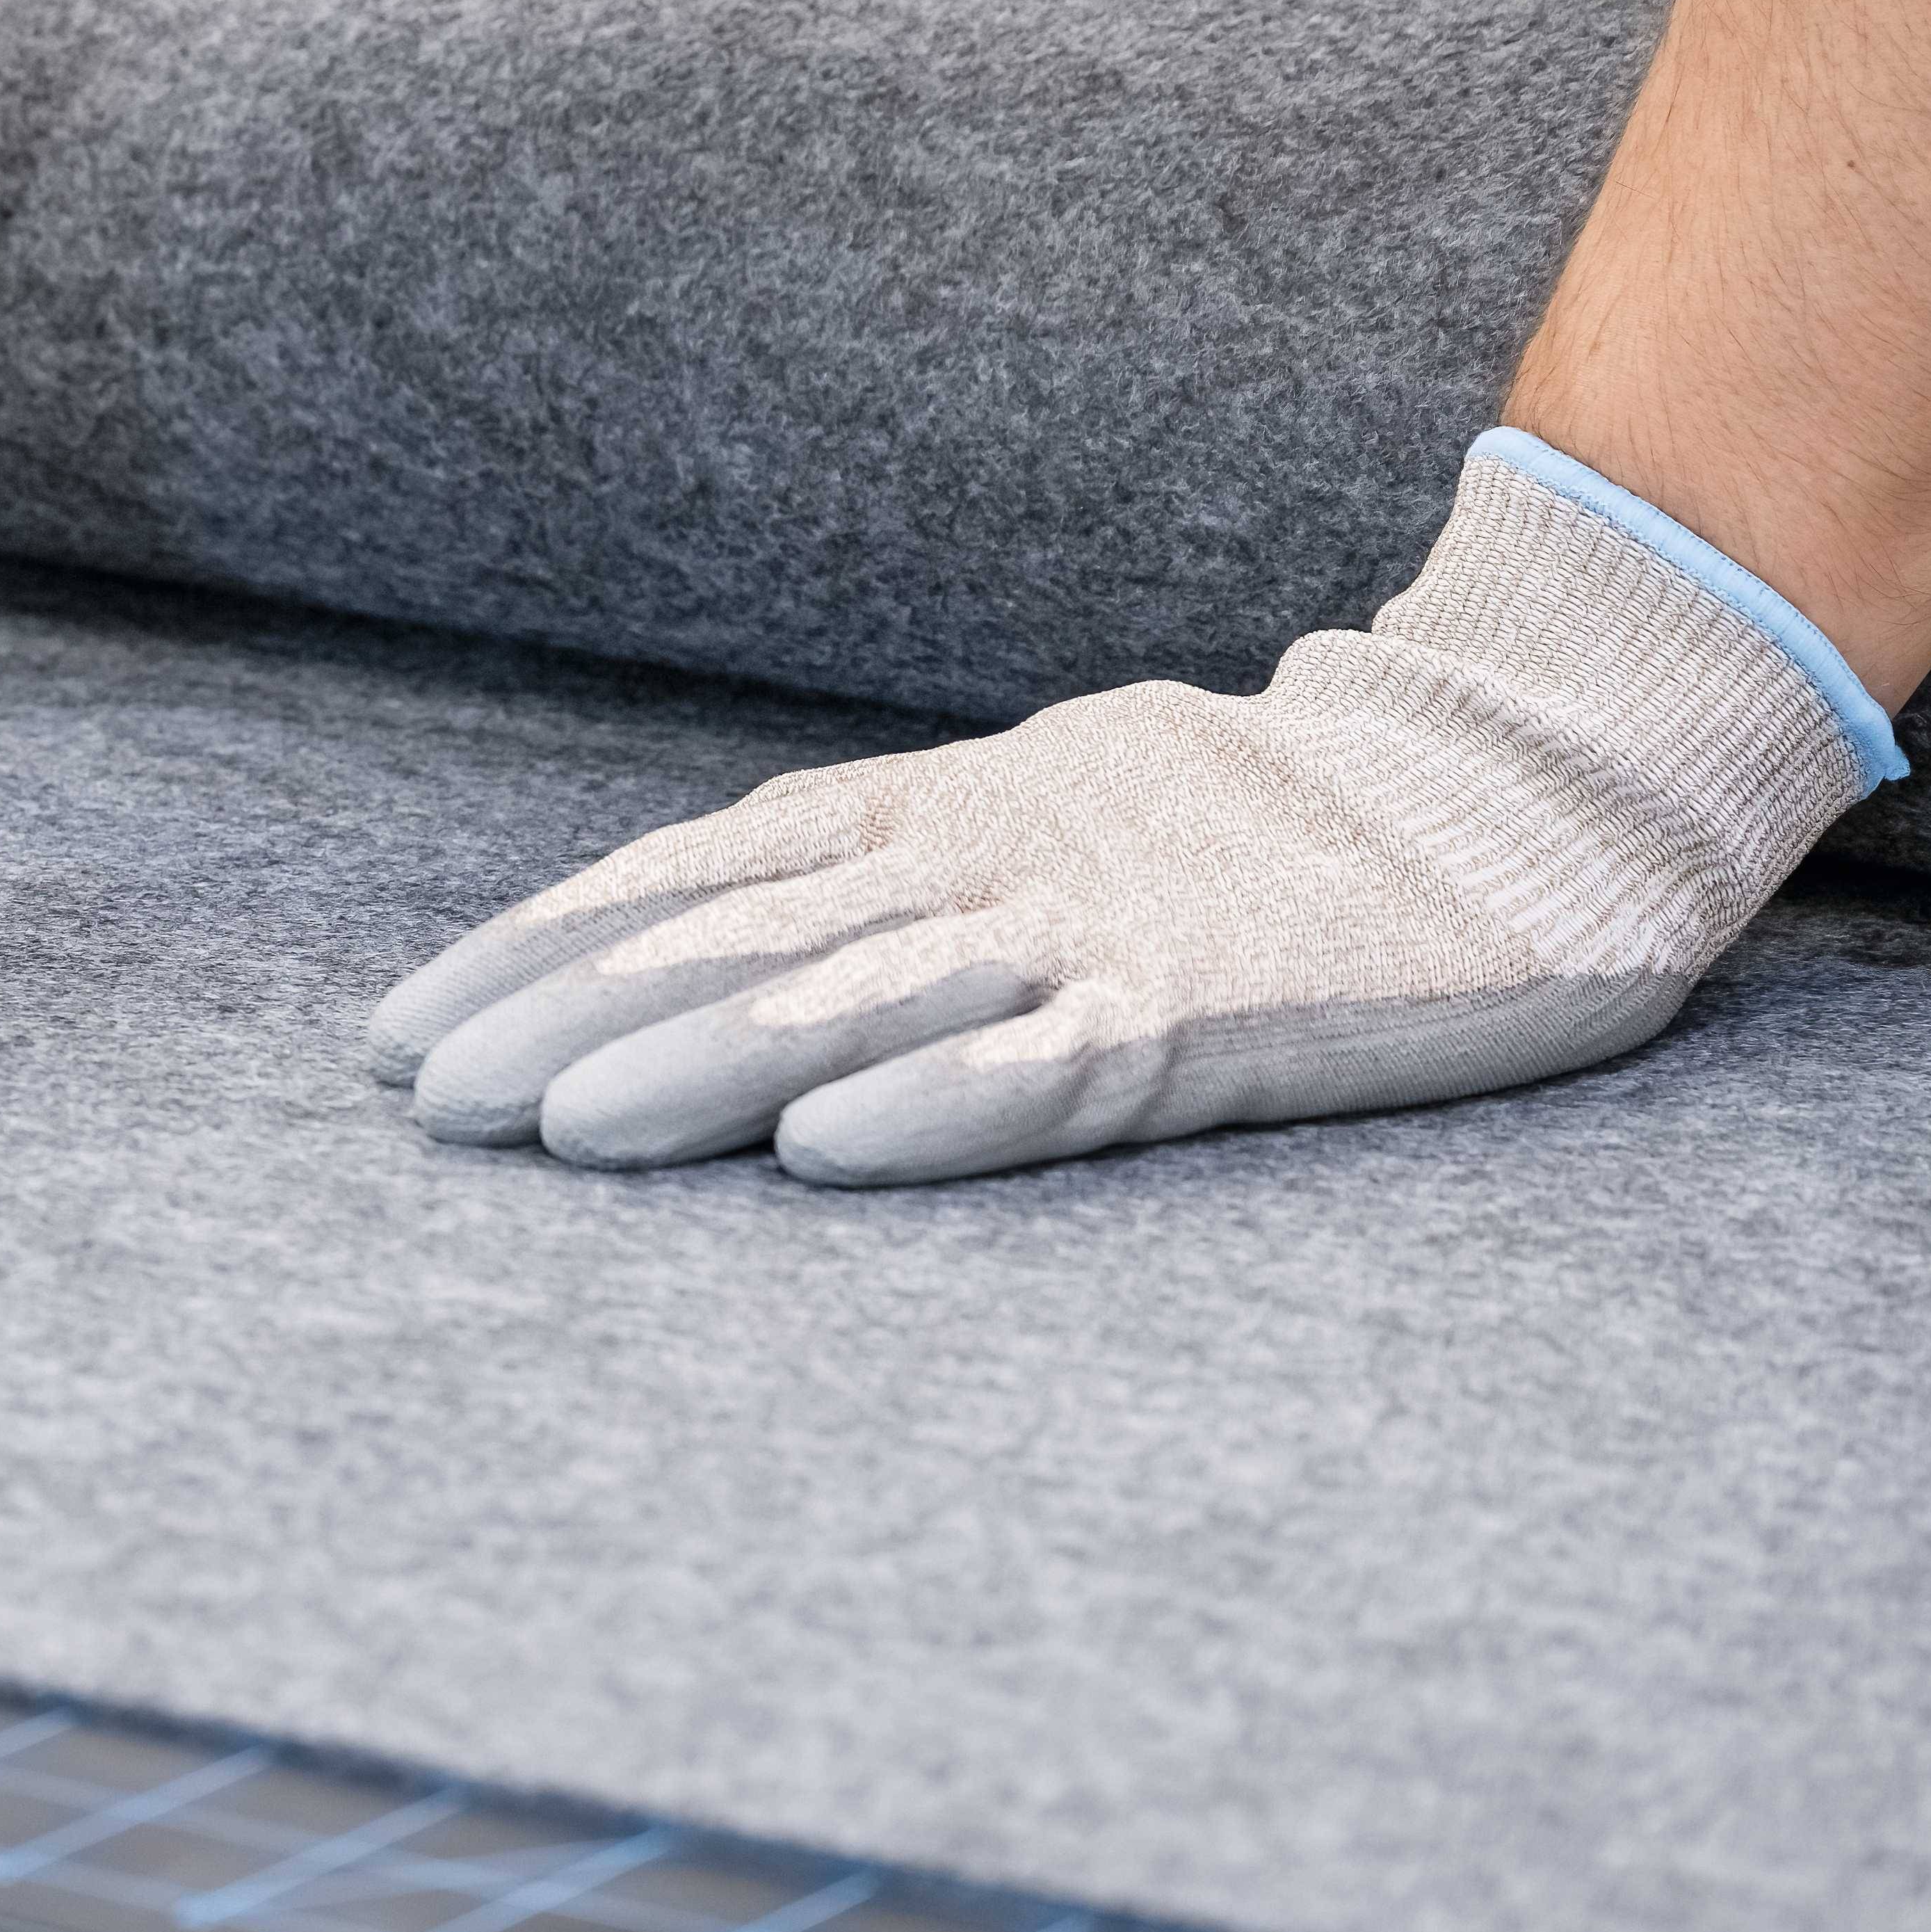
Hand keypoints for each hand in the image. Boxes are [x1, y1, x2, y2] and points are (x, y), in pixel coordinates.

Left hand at [366, 437, 1899, 1185]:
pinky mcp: (1222, 1007)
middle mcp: (986, 854)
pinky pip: (1058, 1062)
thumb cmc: (1259, 818)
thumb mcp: (1038, 811)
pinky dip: (936, 1105)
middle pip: (736, 940)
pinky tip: (823, 1156)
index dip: (540, 952)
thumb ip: (891, 875)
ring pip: (862, 999)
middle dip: (565, 1017)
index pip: (689, 878)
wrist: (1527, 775)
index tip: (403, 1034)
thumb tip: (703, 931)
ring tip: (558, 1131)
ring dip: (702, 1064)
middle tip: (424, 1099)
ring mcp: (1103, 925)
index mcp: (936, 810)